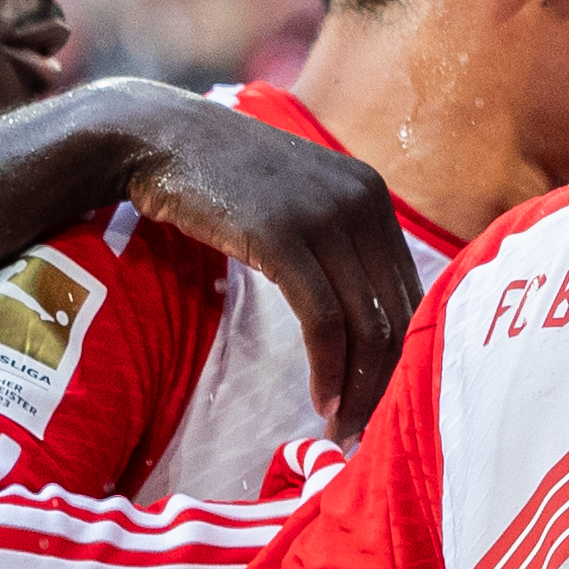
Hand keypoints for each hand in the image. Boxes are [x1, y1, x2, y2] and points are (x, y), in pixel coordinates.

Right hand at [87, 81, 424, 435]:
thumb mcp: (298, 200)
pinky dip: (327, 370)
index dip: (405, 355)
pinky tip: (320, 403)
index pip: (411, 291)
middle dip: (386, 382)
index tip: (387, 401)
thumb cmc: (222, 180)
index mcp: (372, 196)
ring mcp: (324, 216)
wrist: (157, 136)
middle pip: (397, 313)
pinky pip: (322, 321)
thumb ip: (336, 243)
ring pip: (366, 323)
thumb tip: (363, 314)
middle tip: (369, 432)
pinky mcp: (283, 236)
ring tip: (341, 428)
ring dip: (357, 388)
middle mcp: (361, 202)